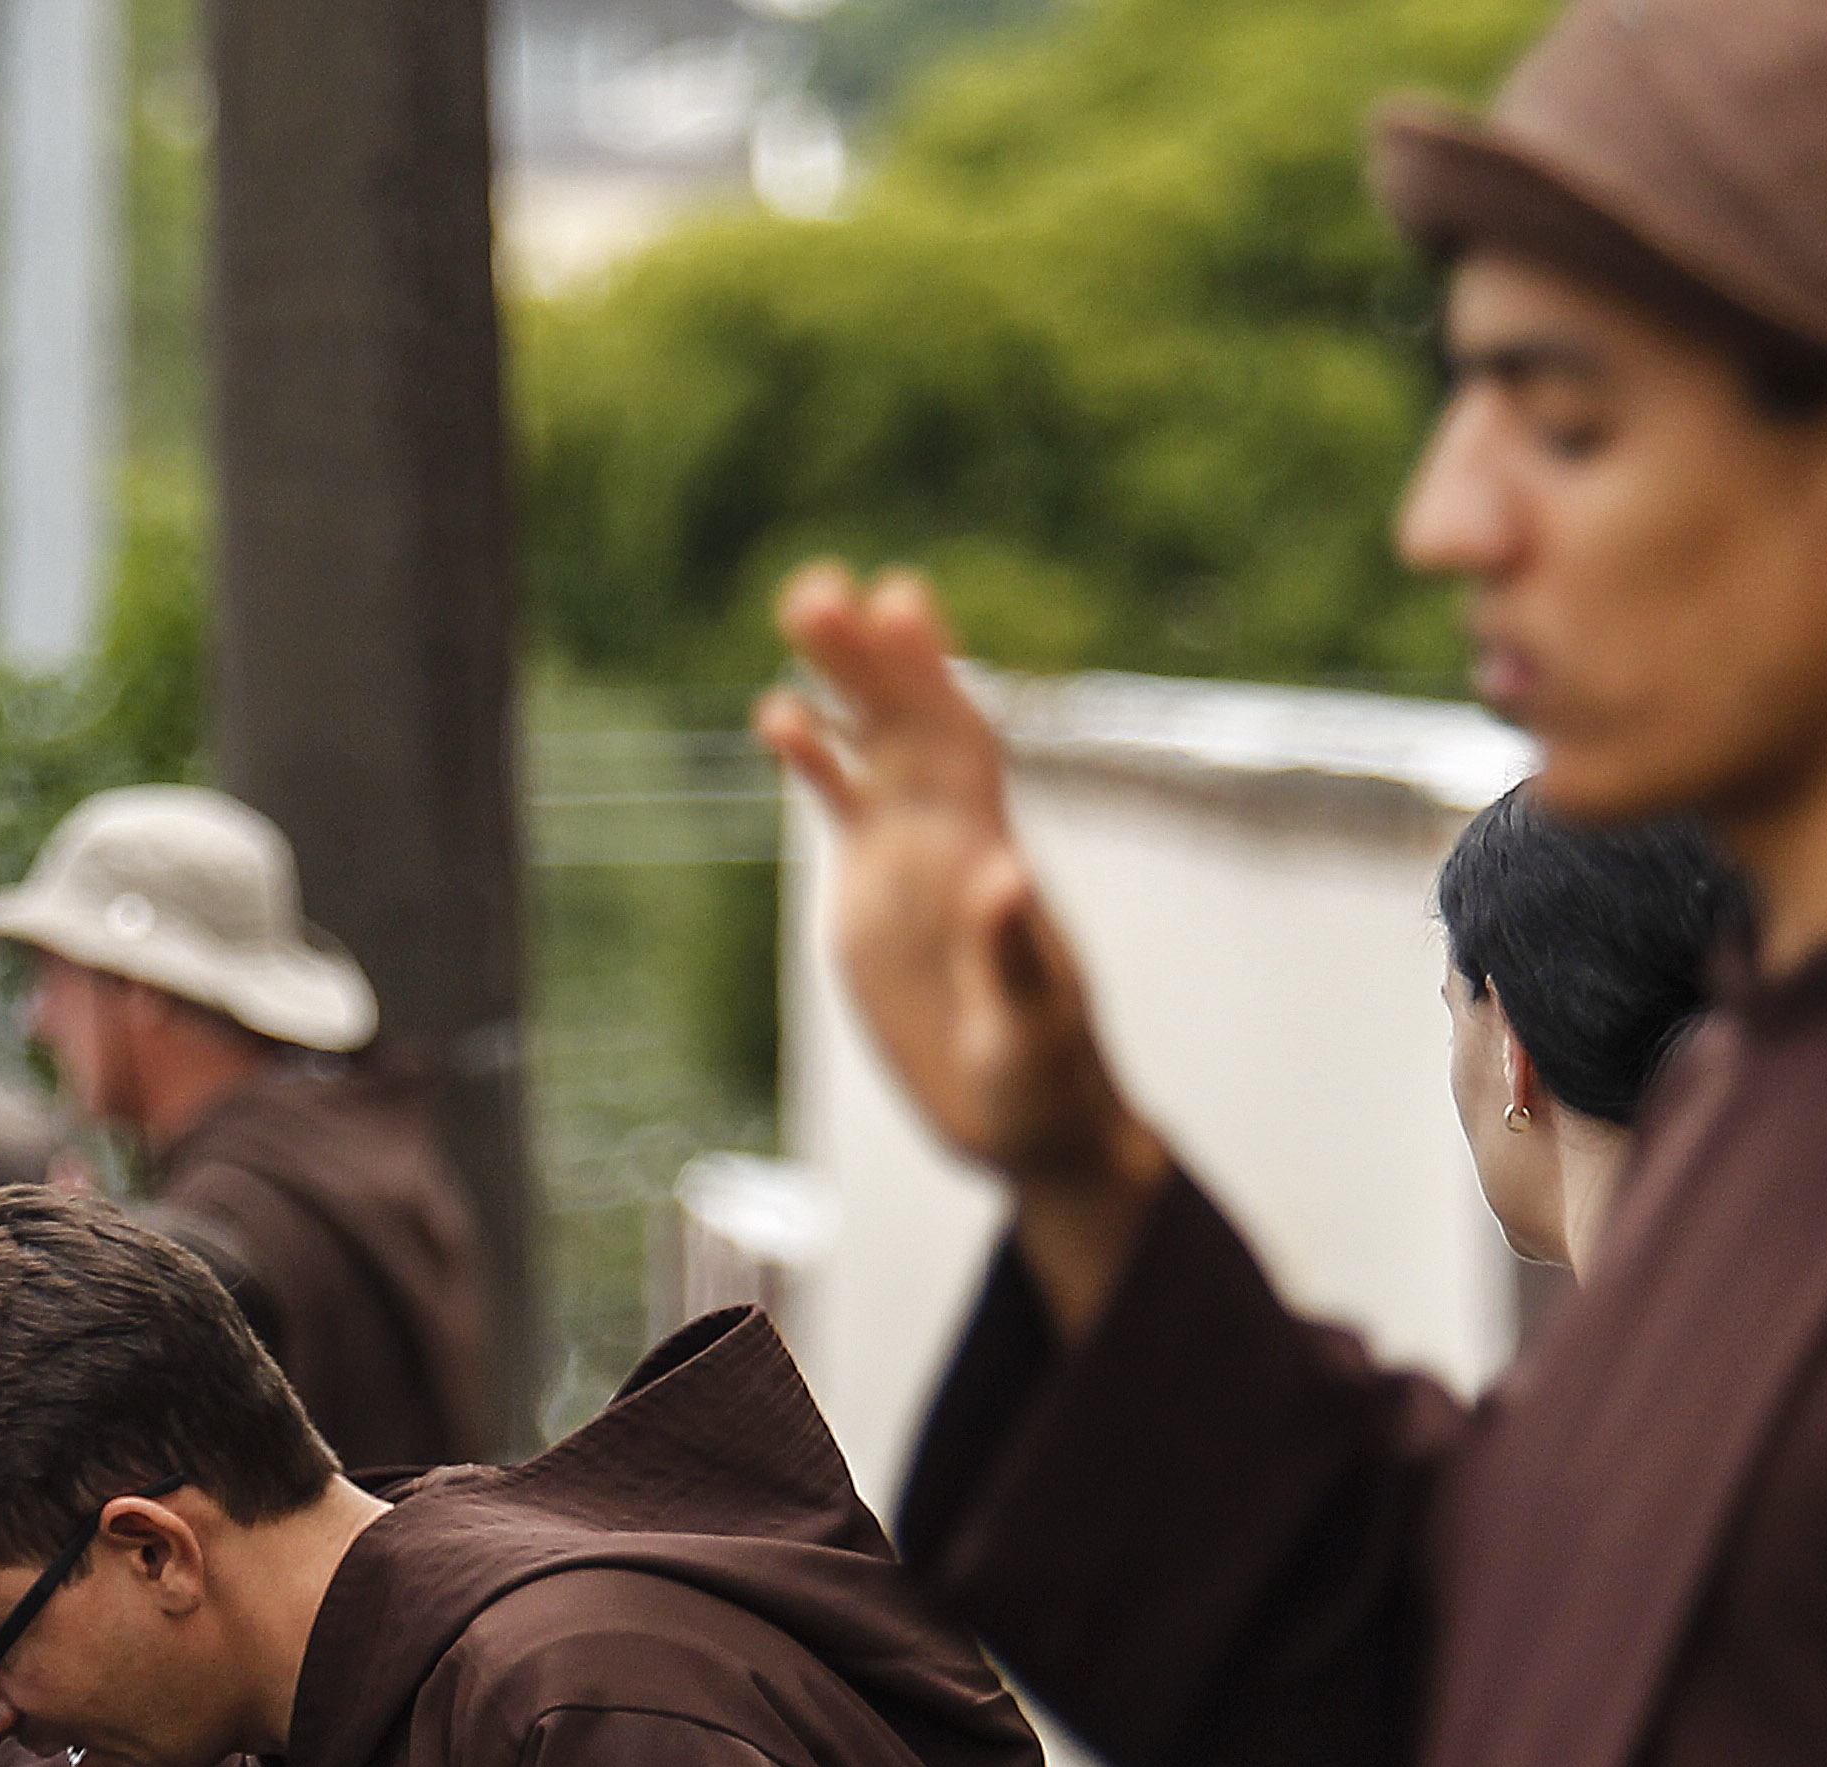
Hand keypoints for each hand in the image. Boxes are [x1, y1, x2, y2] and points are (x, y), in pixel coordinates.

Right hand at [757, 566, 1173, 1329]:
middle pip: (907, 726)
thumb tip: (1001, 873)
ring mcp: (911, 864)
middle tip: (817, 584)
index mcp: (990, 860)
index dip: (930, 677)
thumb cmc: (1048, 1082)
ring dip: (842, 681)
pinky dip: (817, 760)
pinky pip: (846, 809)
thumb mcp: (1033, 1028)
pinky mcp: (876, 899)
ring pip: (874, 750)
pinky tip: (779, 712)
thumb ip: (1013, 953)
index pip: (958, 746)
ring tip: (802, 600)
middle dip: (868, 657)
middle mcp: (952, 843)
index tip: (901, 602)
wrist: (1034, 1122)